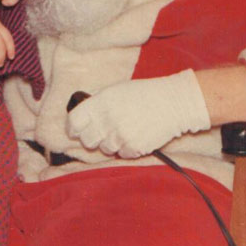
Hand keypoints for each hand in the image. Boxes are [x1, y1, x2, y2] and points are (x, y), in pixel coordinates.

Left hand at [67, 69, 210, 157]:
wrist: (172, 103)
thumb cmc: (144, 94)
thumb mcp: (115, 90)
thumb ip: (97, 103)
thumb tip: (82, 116)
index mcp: (100, 102)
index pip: (74, 122)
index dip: (73, 128)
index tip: (76, 131)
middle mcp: (107, 120)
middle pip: (86, 141)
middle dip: (92, 138)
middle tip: (102, 132)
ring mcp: (120, 136)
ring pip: (105, 149)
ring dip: (112, 143)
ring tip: (125, 130)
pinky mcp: (133, 148)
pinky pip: (122, 155)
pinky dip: (127, 149)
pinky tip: (136, 135)